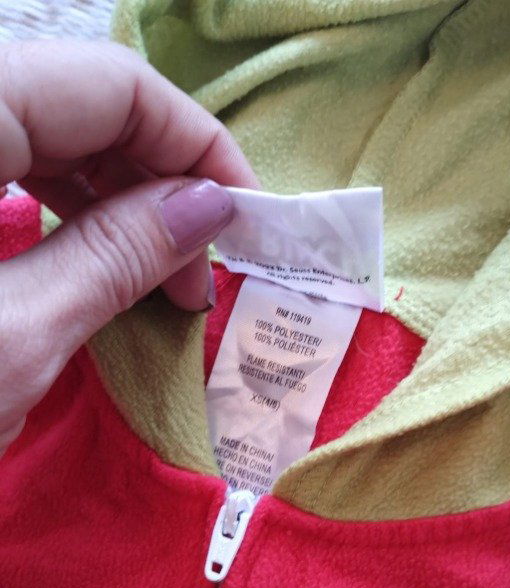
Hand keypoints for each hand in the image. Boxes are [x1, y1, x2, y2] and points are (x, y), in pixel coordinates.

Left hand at [0, 40, 257, 455]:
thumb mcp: (13, 337)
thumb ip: (118, 255)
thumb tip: (210, 206)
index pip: (115, 85)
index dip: (197, 145)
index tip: (243, 220)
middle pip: (83, 105)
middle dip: (162, 185)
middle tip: (198, 278)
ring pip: (49, 137)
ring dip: (119, 203)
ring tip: (158, 284)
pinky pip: (10, 170)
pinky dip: (66, 215)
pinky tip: (93, 264)